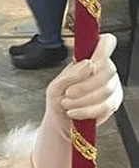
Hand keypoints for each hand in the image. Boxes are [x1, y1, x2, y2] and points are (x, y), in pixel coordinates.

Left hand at [34, 34, 122, 167]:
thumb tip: (88, 65)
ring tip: (68, 106)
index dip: (103, 48)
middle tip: (67, 96)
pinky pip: (106, 104)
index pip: (107, 42)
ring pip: (107, 88)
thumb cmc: (57, 102)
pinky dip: (87, 110)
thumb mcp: (54, 88)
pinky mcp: (113, 103)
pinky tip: (74, 114)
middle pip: (107, 68)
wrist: (60, 125)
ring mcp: (112, 86)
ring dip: (83, 100)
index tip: (90, 63)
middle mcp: (105, 70)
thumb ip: (69, 75)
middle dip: (84, 85)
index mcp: (91, 60)